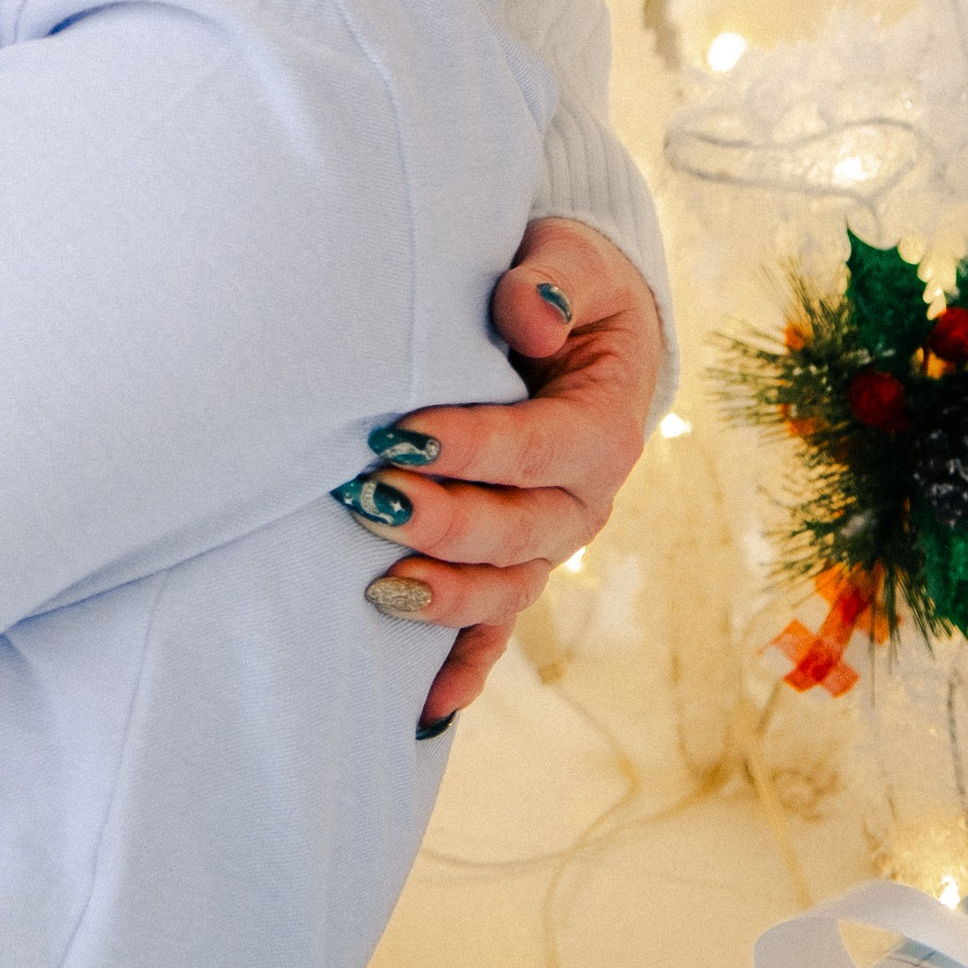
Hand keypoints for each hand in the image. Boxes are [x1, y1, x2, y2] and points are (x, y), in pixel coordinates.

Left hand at [336, 217, 664, 731]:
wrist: (585, 322)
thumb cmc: (568, 286)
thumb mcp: (573, 259)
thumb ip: (551, 281)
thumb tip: (525, 313)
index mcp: (602, 426)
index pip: (539, 448)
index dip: (475, 447)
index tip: (398, 433)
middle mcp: (582, 500)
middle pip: (517, 531)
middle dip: (442, 524)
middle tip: (365, 499)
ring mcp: (549, 541)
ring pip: (503, 589)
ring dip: (443, 595)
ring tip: (377, 588)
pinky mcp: (517, 561)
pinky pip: (495, 629)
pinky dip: (463, 668)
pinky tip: (422, 708)